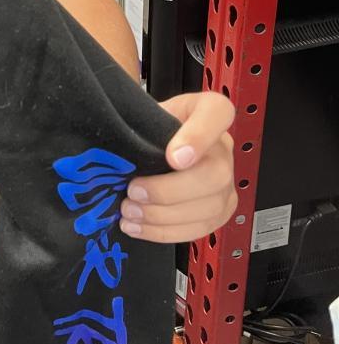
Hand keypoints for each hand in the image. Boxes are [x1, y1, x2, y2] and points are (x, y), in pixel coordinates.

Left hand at [119, 92, 236, 243]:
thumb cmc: (148, 128)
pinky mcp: (220, 210)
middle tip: (133, 192)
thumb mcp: (142, 113)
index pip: (218, 113)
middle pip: (215, 175)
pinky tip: (139, 227)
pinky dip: (165, 232)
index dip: (198, 137)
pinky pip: (200, 228)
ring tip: (130, 212)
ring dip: (163, 216)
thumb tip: (118, 147)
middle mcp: (222, 147)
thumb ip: (138, 124)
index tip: (173, 157)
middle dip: (169, 191)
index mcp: (208, 111)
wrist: (153, 146)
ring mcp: (226, 181)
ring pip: (209, 207)